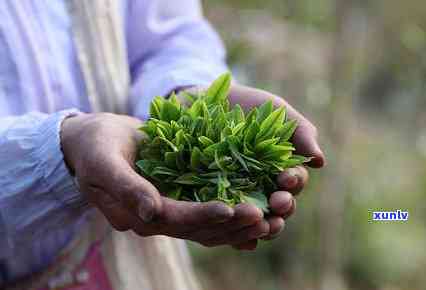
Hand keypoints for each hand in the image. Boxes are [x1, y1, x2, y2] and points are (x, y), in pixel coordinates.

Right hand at [61, 113, 270, 246]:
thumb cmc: (94, 147)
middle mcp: (157, 218)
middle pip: (198, 229)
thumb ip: (125, 187)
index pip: (175, 220)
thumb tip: (150, 213)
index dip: (203, 216)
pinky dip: (233, 215)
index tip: (231, 209)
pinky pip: (210, 211)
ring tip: (271, 219)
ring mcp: (171, 209)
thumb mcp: (103, 163)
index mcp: (137, 214)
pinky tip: (260, 213)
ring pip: (209, 225)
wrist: (94, 142)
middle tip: (264, 218)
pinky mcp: (181, 197)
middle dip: (231, 224)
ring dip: (239, 224)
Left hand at [225, 84, 324, 249]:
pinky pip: (230, 226)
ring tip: (263, 226)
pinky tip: (242, 240)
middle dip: (283, 207)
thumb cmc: (245, 107)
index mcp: (281, 169)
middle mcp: (263, 188)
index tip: (286, 176)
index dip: (294, 183)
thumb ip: (299, 132)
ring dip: (265, 227)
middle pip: (280, 208)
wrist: (202, 104)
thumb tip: (321, 162)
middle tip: (278, 202)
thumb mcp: (275, 113)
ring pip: (258, 222)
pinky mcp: (215, 205)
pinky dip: (238, 237)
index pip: (294, 183)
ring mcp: (239, 198)